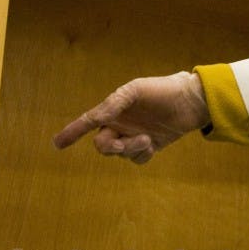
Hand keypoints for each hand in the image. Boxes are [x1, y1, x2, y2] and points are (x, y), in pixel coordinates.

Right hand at [53, 71, 210, 164]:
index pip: (88, 122)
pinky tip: (152, 144)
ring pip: (120, 154)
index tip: (56, 144)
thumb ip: (114, 103)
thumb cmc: (162, 90)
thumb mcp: (136, 91)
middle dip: (110, 147)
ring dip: (131, 149)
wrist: (191, 101)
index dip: (72, 132)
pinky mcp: (149, 146)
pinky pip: (137, 159)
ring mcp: (134, 136)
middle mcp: (121, 124)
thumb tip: (95, 116)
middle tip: (124, 143)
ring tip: (147, 139)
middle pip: (102, 145)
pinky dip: (142, 155)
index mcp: (114, 108)